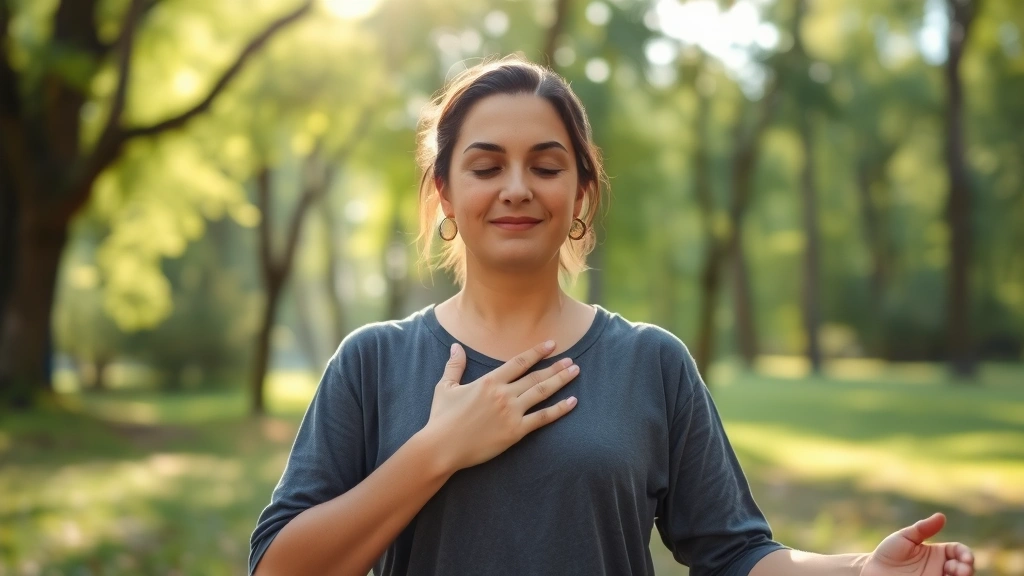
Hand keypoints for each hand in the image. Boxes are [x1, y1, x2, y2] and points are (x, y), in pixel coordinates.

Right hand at [424, 340, 578, 473]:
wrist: (441, 447)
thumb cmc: (441, 418)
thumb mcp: (446, 387)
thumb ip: (454, 365)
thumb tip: (455, 346)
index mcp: (489, 381)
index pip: (519, 362)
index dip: (537, 352)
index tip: (552, 344)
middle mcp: (503, 394)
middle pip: (536, 376)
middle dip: (555, 366)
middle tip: (572, 360)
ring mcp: (511, 413)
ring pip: (542, 392)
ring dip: (560, 381)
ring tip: (575, 372)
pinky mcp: (515, 432)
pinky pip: (543, 418)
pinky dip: (559, 410)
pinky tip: (572, 402)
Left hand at [862, 513, 973, 575]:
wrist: (873, 571)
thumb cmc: (888, 552)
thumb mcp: (905, 537)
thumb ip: (922, 529)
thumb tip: (941, 516)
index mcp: (938, 553)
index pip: (959, 551)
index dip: (965, 554)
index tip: (965, 557)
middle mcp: (941, 568)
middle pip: (964, 568)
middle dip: (967, 568)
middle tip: (962, 569)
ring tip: (958, 574)